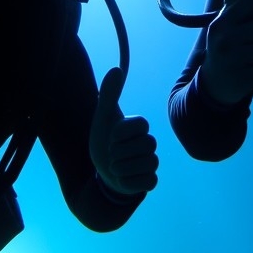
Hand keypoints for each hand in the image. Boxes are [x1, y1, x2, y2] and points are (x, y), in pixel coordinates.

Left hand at [90, 67, 158, 195]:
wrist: (101, 170)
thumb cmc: (104, 141)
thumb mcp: (102, 118)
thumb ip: (109, 95)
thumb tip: (115, 69)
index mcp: (140, 127)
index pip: (140, 124)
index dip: (119, 133)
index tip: (110, 136)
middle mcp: (149, 144)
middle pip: (144, 145)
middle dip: (119, 152)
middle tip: (111, 153)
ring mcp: (151, 162)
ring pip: (146, 165)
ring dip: (122, 168)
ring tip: (115, 167)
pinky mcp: (150, 180)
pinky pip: (147, 183)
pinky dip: (128, 182)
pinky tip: (122, 178)